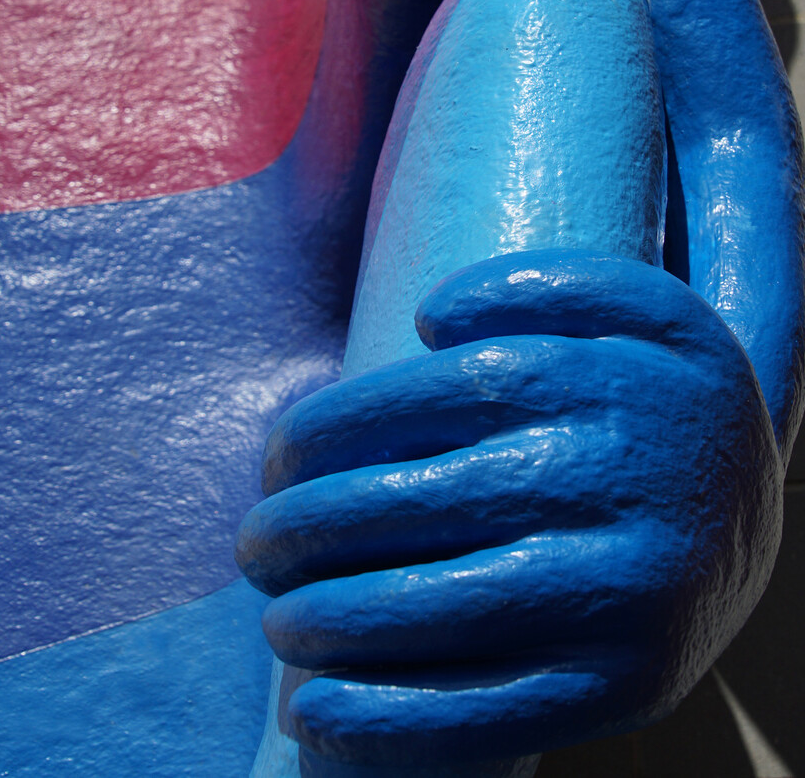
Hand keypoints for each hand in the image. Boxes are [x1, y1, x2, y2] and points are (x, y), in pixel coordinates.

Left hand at [235, 252, 783, 768]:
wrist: (761, 505)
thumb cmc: (653, 398)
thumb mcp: (635, 305)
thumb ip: (540, 283)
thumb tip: (430, 323)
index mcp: (588, 382)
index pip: (419, 401)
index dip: (323, 432)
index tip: (274, 457)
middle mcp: (603, 484)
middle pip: (412, 505)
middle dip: (304, 530)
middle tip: (253, 545)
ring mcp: (619, 593)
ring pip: (439, 609)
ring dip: (328, 621)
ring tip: (273, 620)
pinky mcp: (626, 684)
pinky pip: (491, 713)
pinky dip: (390, 723)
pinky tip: (314, 713)